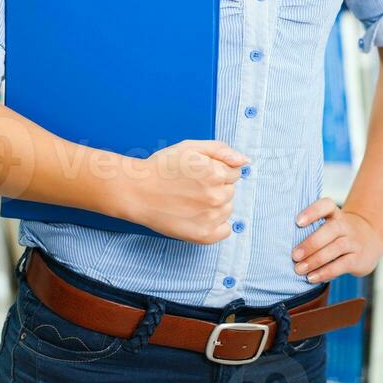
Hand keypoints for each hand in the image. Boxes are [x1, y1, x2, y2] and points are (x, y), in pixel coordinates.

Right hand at [121, 139, 249, 243]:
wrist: (138, 192)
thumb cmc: (162, 167)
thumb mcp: (191, 147)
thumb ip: (221, 150)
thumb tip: (245, 161)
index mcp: (216, 173)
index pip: (234, 172)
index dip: (216, 170)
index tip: (199, 173)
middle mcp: (216, 196)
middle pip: (231, 190)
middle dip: (217, 186)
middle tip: (192, 185)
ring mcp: (211, 217)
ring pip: (228, 208)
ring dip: (216, 204)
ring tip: (192, 199)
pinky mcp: (204, 235)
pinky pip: (225, 230)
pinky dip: (216, 224)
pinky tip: (198, 215)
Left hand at [290, 197, 382, 281]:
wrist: (370, 240)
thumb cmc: (338, 233)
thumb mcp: (330, 223)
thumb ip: (313, 228)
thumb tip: (284, 242)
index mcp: (335, 213)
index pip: (326, 205)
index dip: (312, 212)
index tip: (297, 222)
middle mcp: (346, 225)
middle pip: (330, 230)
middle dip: (311, 243)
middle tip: (294, 255)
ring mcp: (353, 242)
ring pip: (336, 248)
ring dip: (315, 260)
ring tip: (299, 269)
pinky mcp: (358, 259)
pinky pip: (342, 265)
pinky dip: (325, 272)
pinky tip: (312, 277)